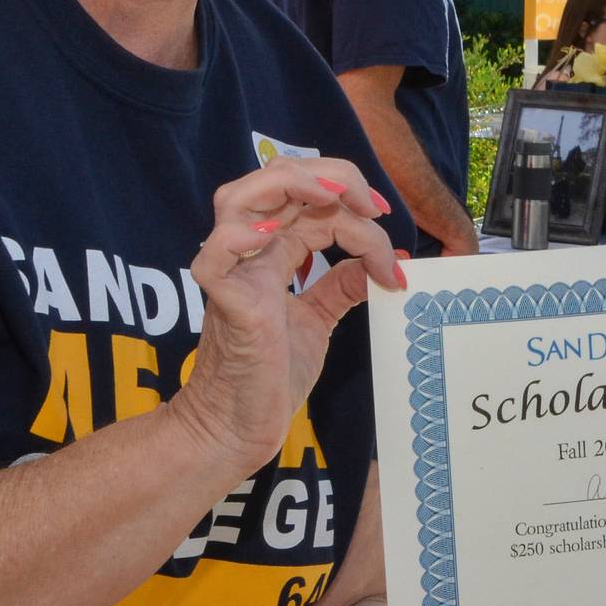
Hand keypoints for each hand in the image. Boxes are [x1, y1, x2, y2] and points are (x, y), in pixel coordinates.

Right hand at [168, 158, 405, 478]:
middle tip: (372, 205)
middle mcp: (251, 254)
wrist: (238, 429)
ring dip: (291, 185)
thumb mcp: (319, 319)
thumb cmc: (269, 376)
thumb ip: (342, 285)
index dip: (353, 198)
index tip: (389, 226)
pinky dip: (239, 237)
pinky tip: (274, 236)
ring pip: (238, 199)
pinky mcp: (225, 304)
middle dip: (332, 176)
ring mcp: (233, 275)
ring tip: (334, 199)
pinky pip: (215, 256)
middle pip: (276, 179)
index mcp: (273, 252)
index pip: (312, 199)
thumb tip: (385, 259)